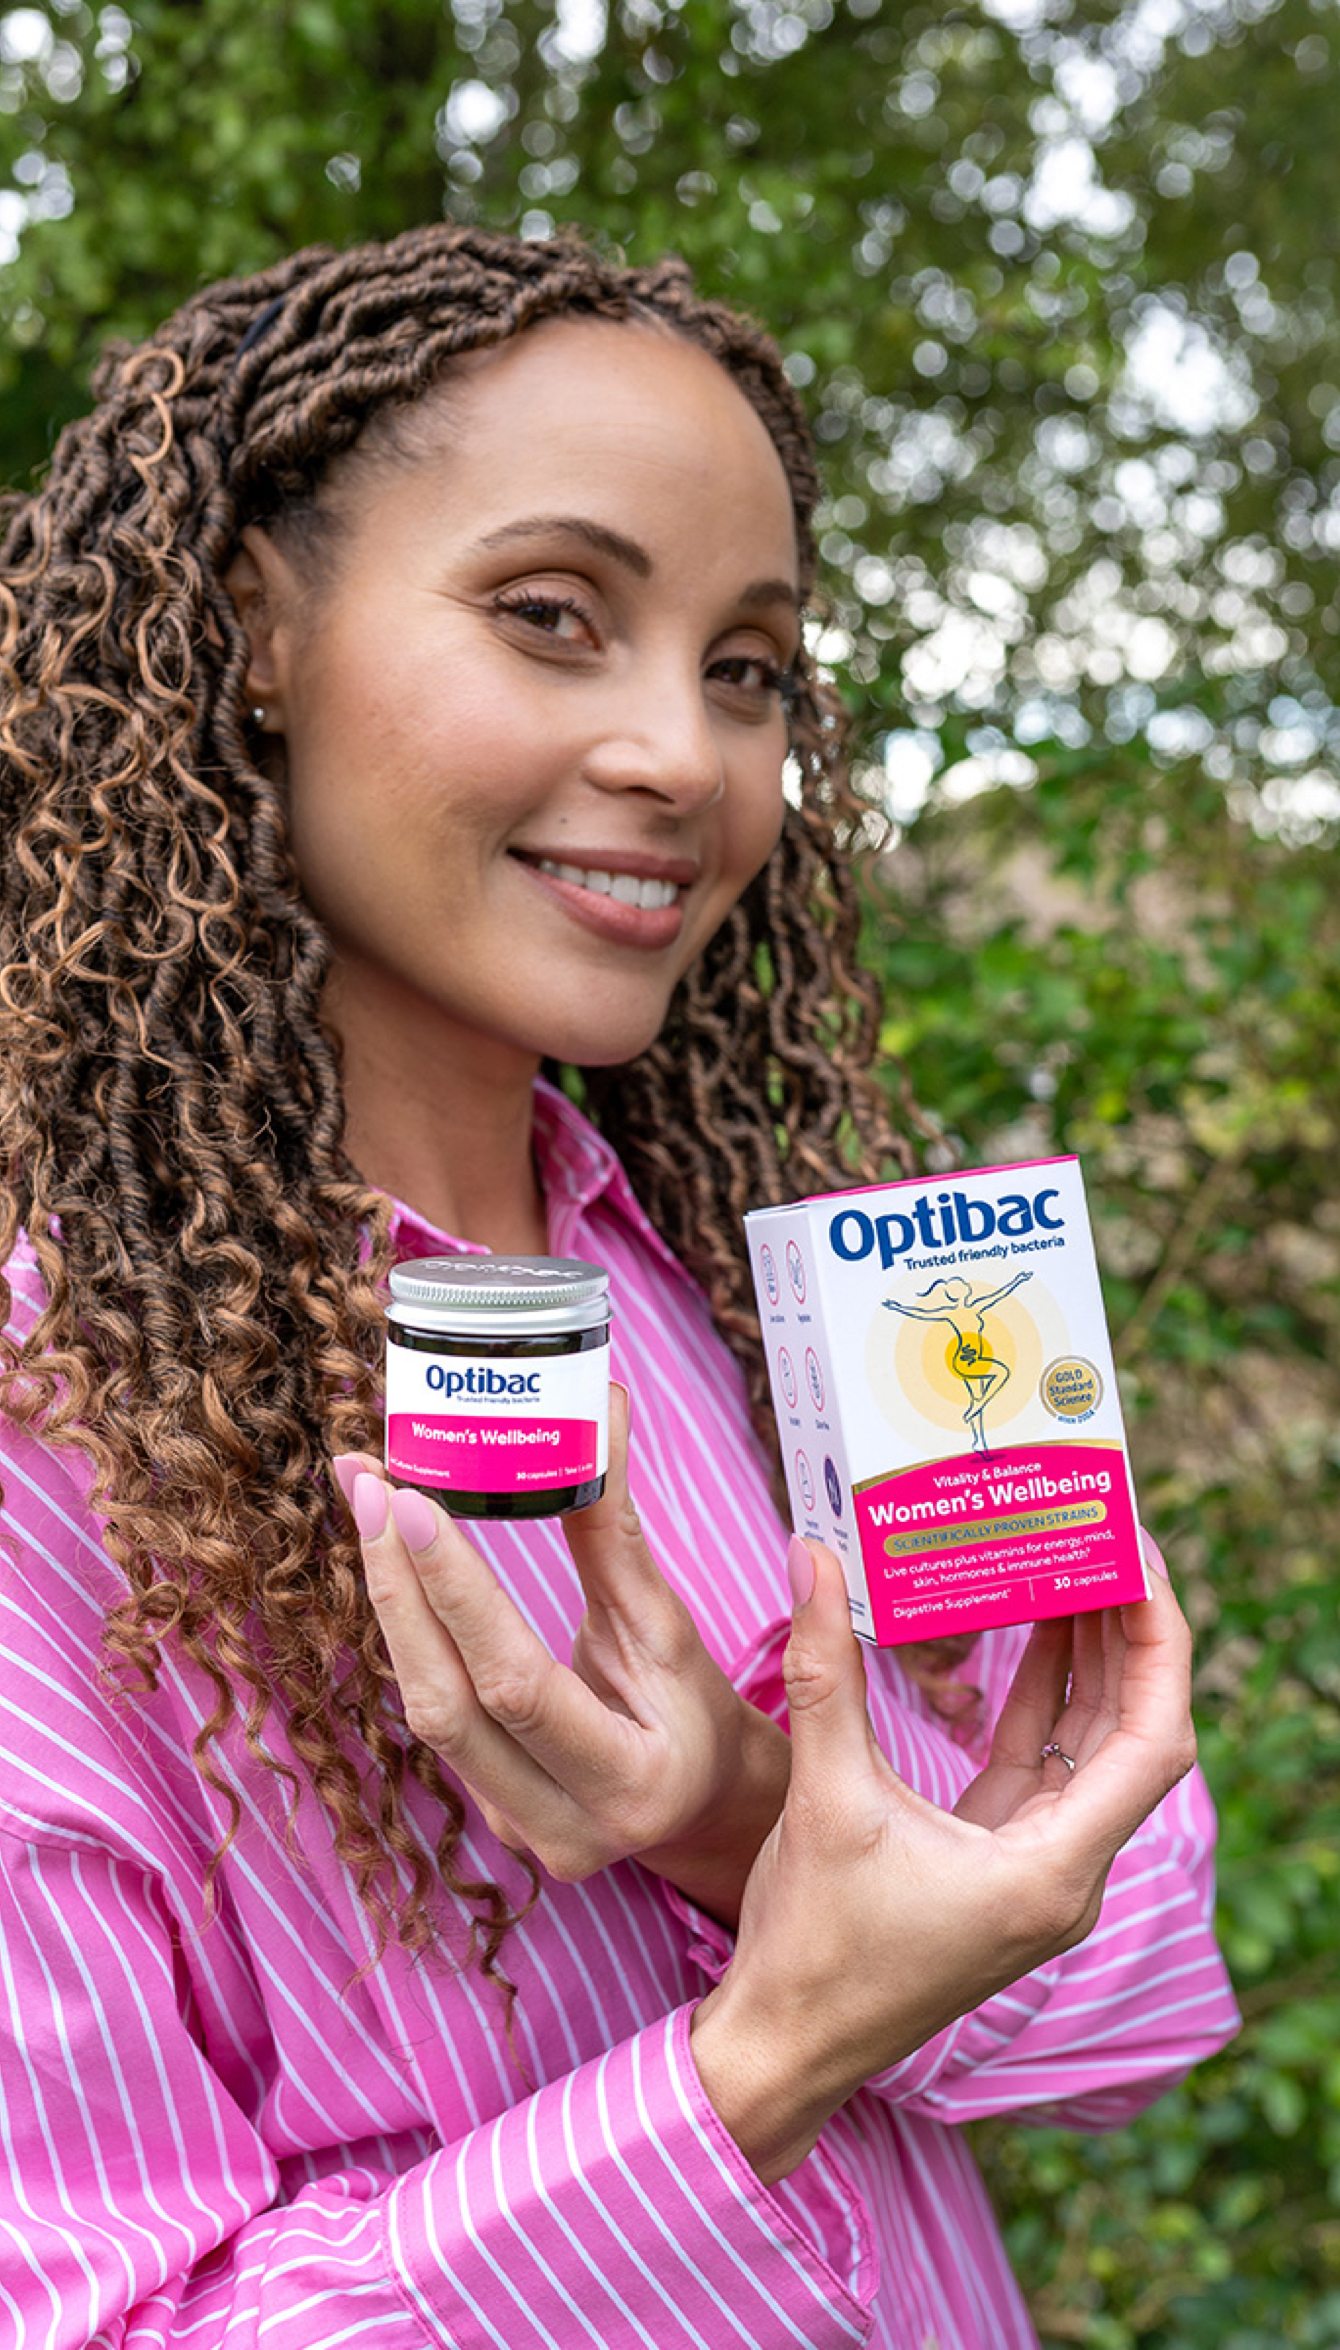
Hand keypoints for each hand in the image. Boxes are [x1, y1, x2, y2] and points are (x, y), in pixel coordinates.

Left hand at [335, 1386, 787, 1923]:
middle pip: (446, 1706)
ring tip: (368, 1501)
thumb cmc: (696, 1707)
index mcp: (629, 1784)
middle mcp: (562, 1829)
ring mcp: (514, 1831)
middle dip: (398, 1587)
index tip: (412, 1501)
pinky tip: (392, 1560)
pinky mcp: (485, 1813)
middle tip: (370, 1483)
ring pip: (426, 1711)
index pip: (516, 1684)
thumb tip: (601, 1410)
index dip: (458, 1594)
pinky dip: (410, 1631)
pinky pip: (433, 1713)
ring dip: (392, 1601)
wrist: (704, 1800)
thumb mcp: (669, 1624)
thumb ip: (616, 1531)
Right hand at [690, 1537, 1196, 2182]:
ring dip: (1092, 1664)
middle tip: (1110, 1544)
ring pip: (1092, 1751)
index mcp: (1052, 1870)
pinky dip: (1045, 1703)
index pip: (1152, 1741)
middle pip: (1135, 1737)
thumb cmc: (814, 1946)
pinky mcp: (997, 1865)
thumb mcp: (825, 1797)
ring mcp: (1035, 1873)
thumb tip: (813, 1559)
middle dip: (1132, 1637)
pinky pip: (1043, 1770)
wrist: (783, 2046)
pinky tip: (1034, 1638)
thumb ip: (827, 1673)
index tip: (1137, 1563)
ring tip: (1080, 1568)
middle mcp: (1065, 1875)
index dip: (1158, 1644)